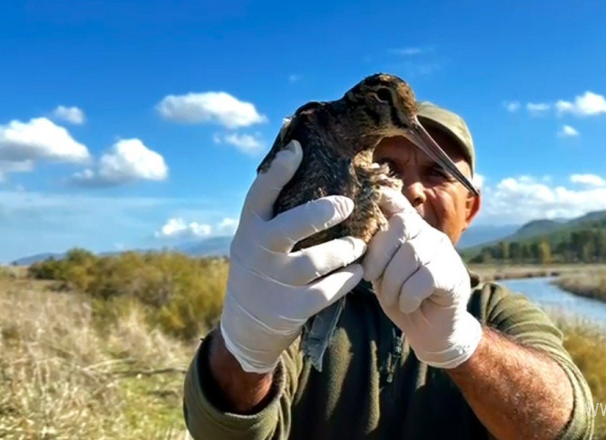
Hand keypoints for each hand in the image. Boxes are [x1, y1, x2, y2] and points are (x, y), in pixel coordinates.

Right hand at [219, 140, 365, 373]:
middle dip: (324, 212)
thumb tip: (297, 156)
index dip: (278, 170)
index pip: (260, 194)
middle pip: (293, 225)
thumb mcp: (256, 240)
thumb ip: (273, 212)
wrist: (246, 327)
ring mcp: (274, 281)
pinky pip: (328, 290)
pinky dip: (347, 279)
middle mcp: (258, 252)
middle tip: (347, 205)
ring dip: (345, 250)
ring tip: (359, 245)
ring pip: (318, 260)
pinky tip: (357, 272)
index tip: (298, 149)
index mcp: (249, 230)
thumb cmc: (261, 269)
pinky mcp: (292, 308)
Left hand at [362, 187, 482, 368]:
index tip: (371, 196)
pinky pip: (425, 277)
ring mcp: (444, 254)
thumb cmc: (403, 300)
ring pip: (411, 253)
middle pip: (401, 227)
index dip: (384, 196)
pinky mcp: (453, 276)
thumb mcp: (383, 275)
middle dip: (379, 254)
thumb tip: (355, 237)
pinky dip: (409, 295)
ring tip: (392, 298)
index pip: (399, 205)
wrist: (433, 332)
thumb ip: (376, 254)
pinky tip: (408, 305)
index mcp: (411, 233)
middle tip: (371, 278)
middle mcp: (429, 236)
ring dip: (393, 281)